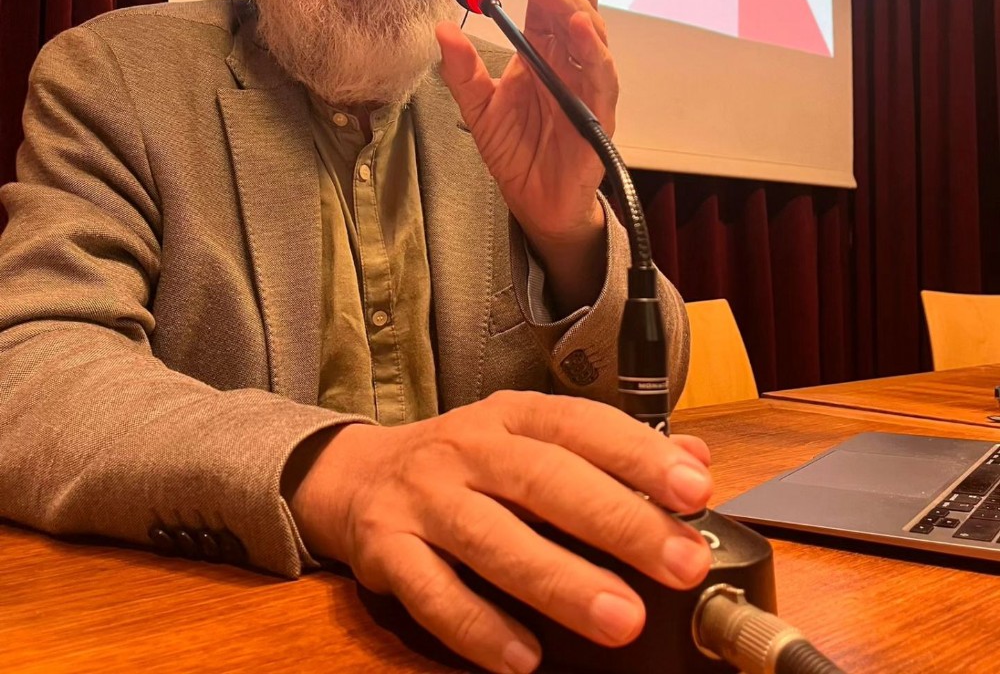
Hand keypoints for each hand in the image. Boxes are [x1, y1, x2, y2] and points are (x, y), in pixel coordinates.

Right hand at [289, 391, 712, 673]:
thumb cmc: (468, 461)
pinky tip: (525, 657)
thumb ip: (610, 450)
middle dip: (617, 521)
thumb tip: (695, 460)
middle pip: (543, 480)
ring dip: (558, 581)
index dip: (637, 454)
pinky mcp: (387, 549)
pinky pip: (431, 592)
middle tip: (680, 564)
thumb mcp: (532, 436)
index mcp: (511, 415)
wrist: (360, 474)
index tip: (693, 489)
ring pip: (491, 538)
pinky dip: (477, 626)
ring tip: (622, 620)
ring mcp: (424, 498)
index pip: (579, 424)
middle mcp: (468, 448)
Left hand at [436, 0, 617, 250]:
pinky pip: (602, 73)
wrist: (535, 202)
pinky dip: (592, 47)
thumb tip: (443, 30)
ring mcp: (587, 83)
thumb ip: (462, 72)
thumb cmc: (515, 153)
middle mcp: (570, 60)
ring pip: (591, 26)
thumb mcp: (478, 108)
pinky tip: (574, 27)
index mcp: (544, 51)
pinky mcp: (599, 112)